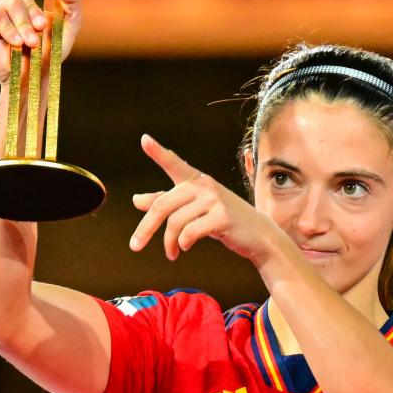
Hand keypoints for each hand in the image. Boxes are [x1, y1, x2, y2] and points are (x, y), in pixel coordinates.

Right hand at [0, 0, 81, 84]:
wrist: (38, 77)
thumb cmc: (52, 50)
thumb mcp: (70, 23)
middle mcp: (1, 5)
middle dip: (32, 8)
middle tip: (42, 27)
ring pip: (7, 3)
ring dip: (25, 23)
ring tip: (33, 42)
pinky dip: (11, 31)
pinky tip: (18, 44)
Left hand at [131, 134, 277, 264]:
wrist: (258, 234)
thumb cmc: (224, 220)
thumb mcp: (195, 210)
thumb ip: (168, 203)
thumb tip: (136, 200)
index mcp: (196, 181)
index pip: (174, 164)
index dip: (158, 152)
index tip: (144, 139)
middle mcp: (204, 185)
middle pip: (162, 205)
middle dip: (146, 228)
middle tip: (135, 246)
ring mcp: (214, 199)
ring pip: (175, 222)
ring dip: (169, 242)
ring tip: (172, 253)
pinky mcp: (221, 216)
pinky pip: (190, 232)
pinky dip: (183, 243)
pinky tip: (184, 248)